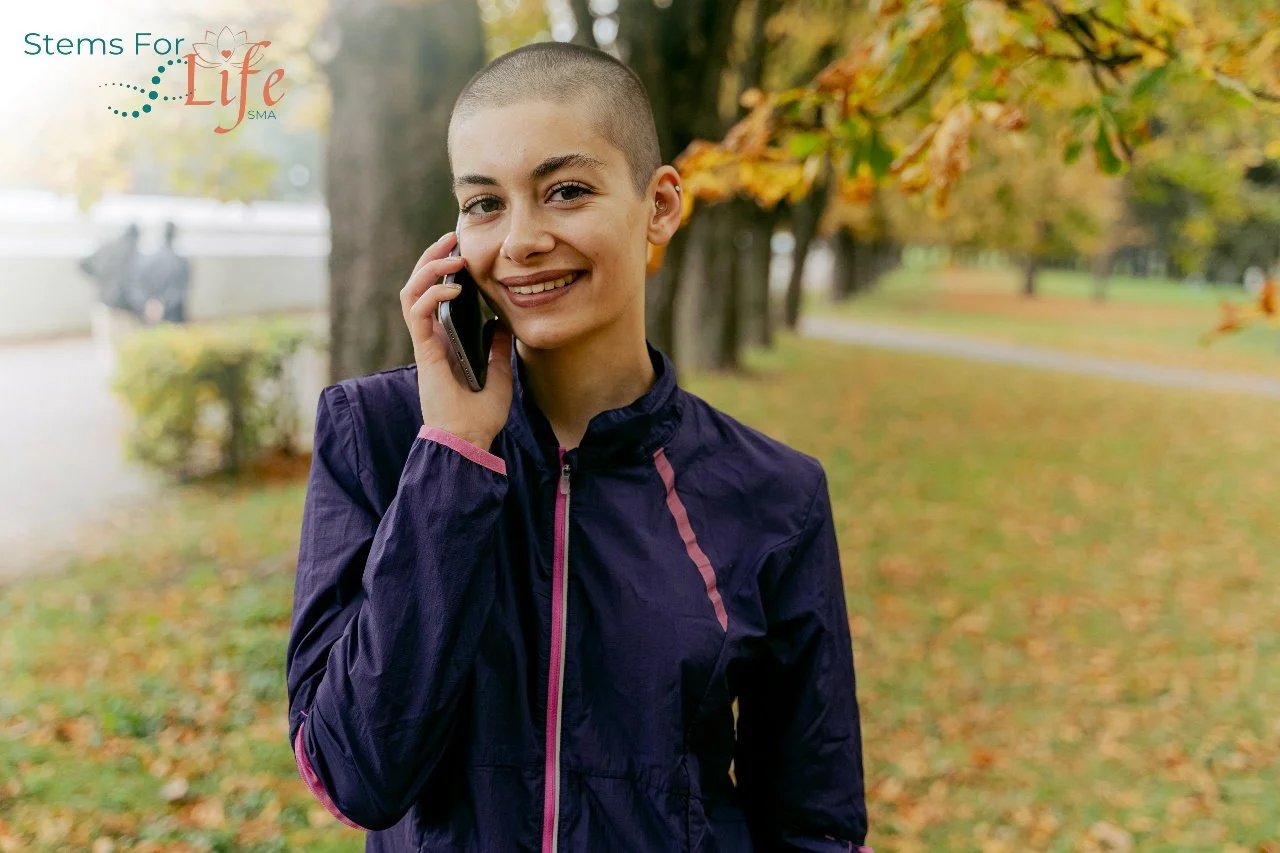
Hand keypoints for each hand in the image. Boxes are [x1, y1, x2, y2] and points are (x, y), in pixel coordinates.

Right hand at [400, 231, 513, 450]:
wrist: (468, 441)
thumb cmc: (480, 416)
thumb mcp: (500, 374)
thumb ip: (497, 348)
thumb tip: (502, 324)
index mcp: (444, 341)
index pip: (436, 295)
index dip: (444, 270)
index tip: (463, 252)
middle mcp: (431, 337)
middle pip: (419, 286)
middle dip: (433, 257)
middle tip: (452, 238)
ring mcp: (424, 342)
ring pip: (412, 292)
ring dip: (428, 268)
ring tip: (452, 256)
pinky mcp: (423, 350)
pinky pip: (418, 312)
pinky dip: (432, 293)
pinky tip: (454, 288)